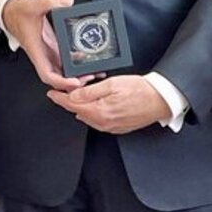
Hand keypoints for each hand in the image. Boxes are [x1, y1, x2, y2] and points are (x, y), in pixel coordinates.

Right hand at [2, 0, 93, 91]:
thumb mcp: (33, 5)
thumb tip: (67, 2)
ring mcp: (47, 53)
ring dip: (75, 76)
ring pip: (61, 72)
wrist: (11, 12)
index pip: (47, 74)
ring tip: (92, 73)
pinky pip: (63, 62)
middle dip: (73, 83)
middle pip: (57, 78)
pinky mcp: (52, 48)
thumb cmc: (18, 13)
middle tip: (90, 77)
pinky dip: (74, 65)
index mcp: (36, 50)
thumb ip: (50, 2)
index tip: (75, 82)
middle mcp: (42, 55)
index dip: (61, 82)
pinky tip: (86, 62)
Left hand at [49, 75, 169, 133]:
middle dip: (71, 101)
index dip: (59, 98)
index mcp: (99, 111)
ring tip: (85, 94)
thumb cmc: (140, 90)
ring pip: (88, 117)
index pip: (72, 105)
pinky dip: (94, 113)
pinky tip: (98, 104)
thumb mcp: (112, 84)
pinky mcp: (118, 128)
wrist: (160, 100)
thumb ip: (90, 91)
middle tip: (69, 89)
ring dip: (83, 107)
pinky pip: (99, 121)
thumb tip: (73, 95)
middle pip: (78, 112)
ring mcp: (110, 127)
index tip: (51, 93)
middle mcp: (103, 122)